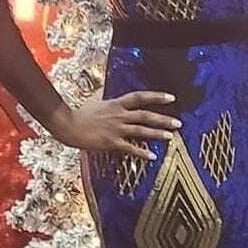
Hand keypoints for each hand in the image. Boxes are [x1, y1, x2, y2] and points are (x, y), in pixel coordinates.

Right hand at [49, 91, 180, 158]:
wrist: (68, 125)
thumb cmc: (81, 113)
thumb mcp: (96, 100)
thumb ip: (107, 97)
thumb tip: (109, 90)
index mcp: (116, 104)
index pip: (140, 97)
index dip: (157, 97)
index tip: (172, 98)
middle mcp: (119, 115)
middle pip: (145, 115)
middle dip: (163, 119)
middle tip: (178, 123)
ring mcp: (115, 129)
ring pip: (141, 130)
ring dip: (157, 134)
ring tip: (171, 137)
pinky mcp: (111, 142)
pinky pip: (130, 148)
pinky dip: (142, 152)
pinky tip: (153, 156)